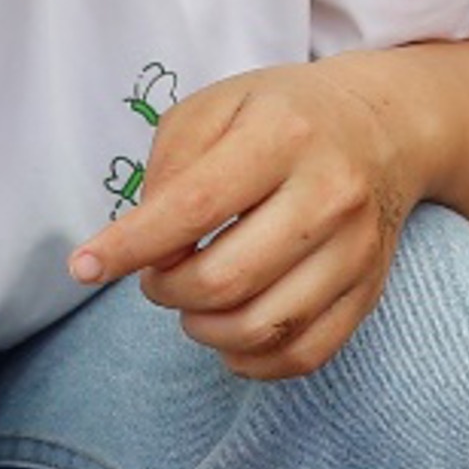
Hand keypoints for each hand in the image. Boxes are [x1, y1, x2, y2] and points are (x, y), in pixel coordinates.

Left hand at [67, 63, 417, 378]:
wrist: (384, 129)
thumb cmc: (279, 118)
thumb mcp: (214, 108)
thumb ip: (169, 170)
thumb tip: (145, 249)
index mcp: (284, 135)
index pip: (194, 207)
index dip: (130, 247)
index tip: (83, 267)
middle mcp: (330, 193)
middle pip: (226, 279)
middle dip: (166, 290)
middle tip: (156, 275)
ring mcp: (357, 248)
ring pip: (261, 327)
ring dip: (202, 328)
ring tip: (190, 300)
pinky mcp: (369, 290)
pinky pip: (302, 354)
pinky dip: (249, 359)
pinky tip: (226, 334)